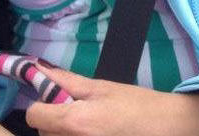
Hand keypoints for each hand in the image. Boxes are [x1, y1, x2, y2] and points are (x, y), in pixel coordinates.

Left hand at [25, 66, 198, 135]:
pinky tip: (97, 133)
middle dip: (55, 118)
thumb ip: (67, 81)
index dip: (41, 104)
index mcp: (73, 120)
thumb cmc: (135, 104)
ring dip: (64, 131)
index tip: (56, 98)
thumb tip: (39, 69)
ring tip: (91, 124)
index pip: (34, 115)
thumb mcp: (101, 87)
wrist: (163, 129)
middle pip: (43, 130)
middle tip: (80, 109)